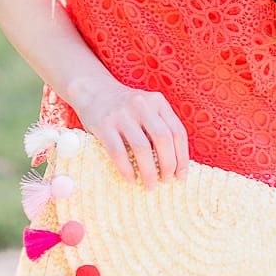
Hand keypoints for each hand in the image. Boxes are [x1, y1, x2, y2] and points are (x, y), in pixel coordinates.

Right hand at [70, 76, 189, 188]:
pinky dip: (127, 170)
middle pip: (163, 139)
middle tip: (166, 182)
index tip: (181, 176)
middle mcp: (142, 105)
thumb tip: (175, 163)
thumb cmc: (125, 107)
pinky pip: (118, 152)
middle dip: (168, 165)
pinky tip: (131, 180)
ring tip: (150, 186)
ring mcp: (122, 114)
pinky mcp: (104, 124)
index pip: (177, 132)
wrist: (93, 89)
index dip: (182, 157)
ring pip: (142, 148)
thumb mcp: (147, 108)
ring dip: (149, 172)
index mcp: (157, 102)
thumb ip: (160, 126)